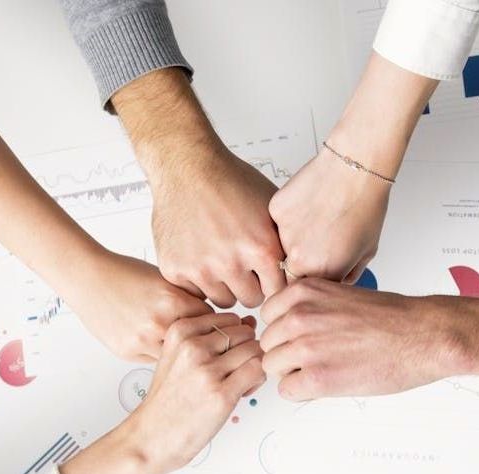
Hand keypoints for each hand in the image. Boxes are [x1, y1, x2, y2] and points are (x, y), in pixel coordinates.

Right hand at [68, 251, 211, 361]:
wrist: (88, 278)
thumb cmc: (124, 273)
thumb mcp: (165, 278)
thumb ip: (188, 297)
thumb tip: (210, 315)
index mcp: (173, 300)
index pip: (211, 320)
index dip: (212, 321)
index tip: (213, 323)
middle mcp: (158, 322)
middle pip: (195, 341)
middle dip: (198, 339)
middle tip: (199, 336)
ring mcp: (142, 340)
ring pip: (176, 356)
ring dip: (178, 350)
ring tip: (177, 341)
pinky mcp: (128, 352)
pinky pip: (155, 360)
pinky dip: (158, 352)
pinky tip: (154, 341)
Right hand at [110, 67, 284, 307]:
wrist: (187, 167)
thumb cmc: (230, 182)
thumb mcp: (272, 209)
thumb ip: (286, 243)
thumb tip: (304, 268)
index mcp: (261, 248)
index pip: (278, 291)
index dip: (274, 282)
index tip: (268, 274)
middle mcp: (231, 262)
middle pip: (251, 300)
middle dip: (250, 286)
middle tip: (243, 266)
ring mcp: (201, 268)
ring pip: (223, 300)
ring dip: (225, 286)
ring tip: (222, 259)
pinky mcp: (175, 269)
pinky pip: (195, 293)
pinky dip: (199, 280)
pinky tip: (201, 256)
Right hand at [123, 312, 265, 473]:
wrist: (152, 435)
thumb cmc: (168, 399)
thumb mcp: (178, 356)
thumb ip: (212, 337)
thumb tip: (249, 322)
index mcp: (180, 331)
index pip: (230, 318)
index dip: (236, 336)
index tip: (227, 355)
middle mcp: (193, 346)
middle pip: (245, 333)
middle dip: (247, 350)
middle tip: (236, 371)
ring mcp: (207, 370)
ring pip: (255, 350)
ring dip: (254, 366)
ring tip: (239, 382)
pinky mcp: (222, 394)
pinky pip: (258, 371)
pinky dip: (257, 380)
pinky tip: (242, 391)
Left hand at [260, 279, 464, 399]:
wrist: (423, 335)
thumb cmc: (390, 318)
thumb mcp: (338, 294)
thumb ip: (307, 307)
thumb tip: (285, 326)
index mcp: (303, 292)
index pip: (267, 317)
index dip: (284, 331)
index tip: (303, 338)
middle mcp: (298, 316)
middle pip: (267, 344)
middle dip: (287, 354)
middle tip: (317, 358)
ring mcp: (305, 347)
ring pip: (272, 367)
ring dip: (293, 373)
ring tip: (324, 369)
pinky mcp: (317, 377)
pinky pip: (286, 390)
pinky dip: (303, 391)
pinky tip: (327, 383)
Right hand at [268, 149, 389, 282]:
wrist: (355, 169)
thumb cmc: (365, 206)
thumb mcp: (366, 252)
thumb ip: (346, 275)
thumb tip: (335, 283)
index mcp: (321, 274)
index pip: (305, 290)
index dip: (313, 279)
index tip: (320, 266)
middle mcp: (298, 259)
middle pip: (290, 271)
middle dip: (302, 261)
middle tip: (319, 240)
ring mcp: (283, 235)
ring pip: (281, 246)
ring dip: (294, 238)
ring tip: (317, 218)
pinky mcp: (275, 212)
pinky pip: (278, 222)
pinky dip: (290, 216)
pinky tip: (309, 204)